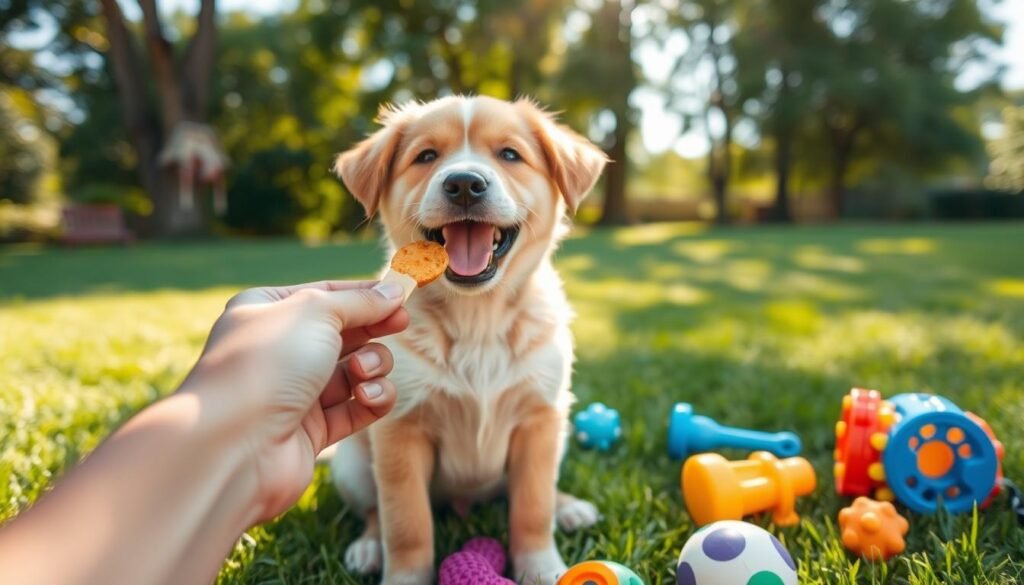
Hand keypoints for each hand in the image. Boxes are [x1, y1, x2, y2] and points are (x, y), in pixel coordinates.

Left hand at [180, 280, 408, 520]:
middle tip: (400, 325)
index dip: (366, 294)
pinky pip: (356, 407)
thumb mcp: (316, 312)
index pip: (326, 294)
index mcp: (267, 311)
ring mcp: (295, 392)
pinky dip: (371, 399)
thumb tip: (394, 290)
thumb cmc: (268, 364)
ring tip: (362, 370)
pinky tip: (368, 396)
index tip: (401, 294)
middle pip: (344, 331)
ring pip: (355, 370)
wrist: (233, 445)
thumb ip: (361, 301)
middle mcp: (279, 350)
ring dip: (371, 365)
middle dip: (373, 328)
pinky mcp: (312, 430)